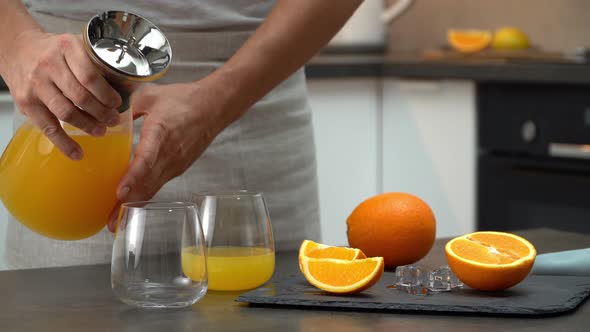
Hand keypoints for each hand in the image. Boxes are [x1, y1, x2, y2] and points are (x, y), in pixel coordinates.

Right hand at [0, 31, 121, 158]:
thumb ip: (94, 63)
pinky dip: (64, 143)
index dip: (106, 94)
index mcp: (66, 48)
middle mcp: (49, 65)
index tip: (117, 103)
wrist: (18, 50)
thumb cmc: (53, 51)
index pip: (90, 76)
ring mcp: (36, 85)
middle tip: (113, 120)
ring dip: (88, 125)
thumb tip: (126, 87)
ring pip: (66, 112)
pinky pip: (48, 127)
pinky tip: (77, 153)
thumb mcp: (75, 46)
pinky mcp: (26, 103)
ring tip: (101, 131)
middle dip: (101, 112)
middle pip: (80, 96)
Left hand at [108, 81, 231, 230]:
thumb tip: (102, 113)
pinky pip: (159, 184)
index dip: (133, 178)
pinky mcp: (178, 168)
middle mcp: (170, 153)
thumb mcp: (150, 95)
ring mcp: (176, 163)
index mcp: (161, 133)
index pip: (146, 159)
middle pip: (148, 184)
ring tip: (117, 222)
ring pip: (153, 188)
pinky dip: (144, 196)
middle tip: (111, 223)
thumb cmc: (184, 100)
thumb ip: (125, 105)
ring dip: (135, 205)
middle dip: (128, 204)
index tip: (119, 192)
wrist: (213, 107)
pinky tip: (132, 204)